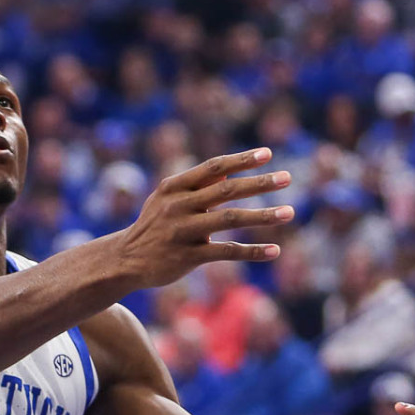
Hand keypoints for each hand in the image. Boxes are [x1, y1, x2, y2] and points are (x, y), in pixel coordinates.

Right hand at [117, 148, 294, 287]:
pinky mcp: (188, 257)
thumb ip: (196, 186)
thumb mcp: (167, 199)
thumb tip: (227, 172)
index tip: (268, 153)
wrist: (125, 261)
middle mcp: (179, 205)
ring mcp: (183, 231)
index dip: (242, 160)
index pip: (214, 167)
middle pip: (226, 190)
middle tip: (288, 177)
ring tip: (289, 212)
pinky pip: (227, 252)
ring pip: (230, 219)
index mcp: (175, 186)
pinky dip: (252, 251)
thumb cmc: (153, 226)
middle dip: (260, 183)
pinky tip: (275, 250)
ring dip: (263, 216)